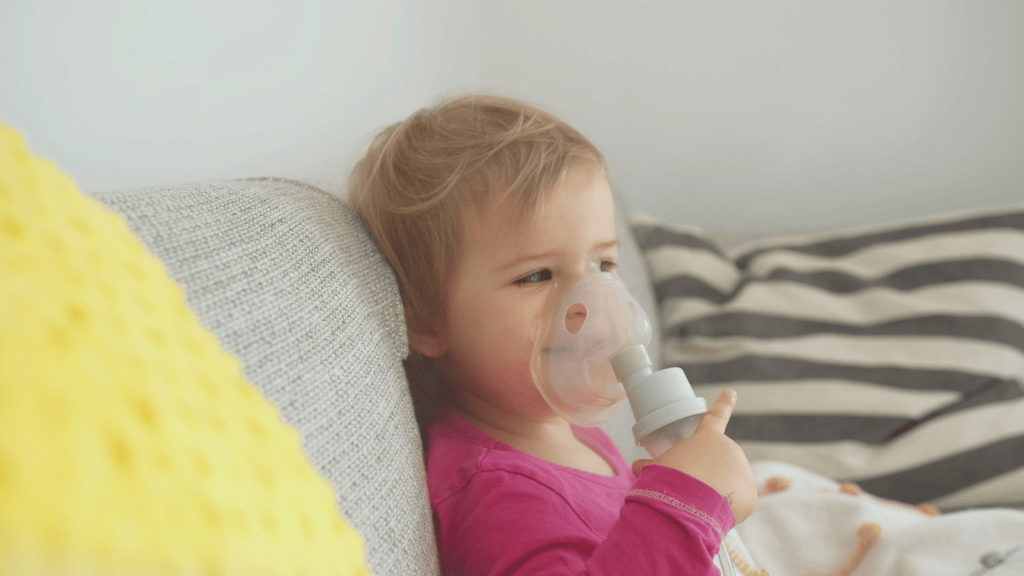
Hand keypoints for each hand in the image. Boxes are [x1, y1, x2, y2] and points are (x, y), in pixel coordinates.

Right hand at [631, 389, 757, 523]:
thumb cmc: (668, 479)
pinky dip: (728, 511)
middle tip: (691, 488)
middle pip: (720, 463)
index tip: (731, 392)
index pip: (715, 417)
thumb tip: (637, 466)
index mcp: (706, 438)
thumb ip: (651, 465)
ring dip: (717, 493)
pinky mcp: (750, 494)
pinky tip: (713, 513)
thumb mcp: (657, 467)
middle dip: (709, 475)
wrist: (686, 502)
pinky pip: (739, 504)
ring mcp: (743, 470)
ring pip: (730, 484)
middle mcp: (729, 449)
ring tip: (700, 502)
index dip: (723, 404)